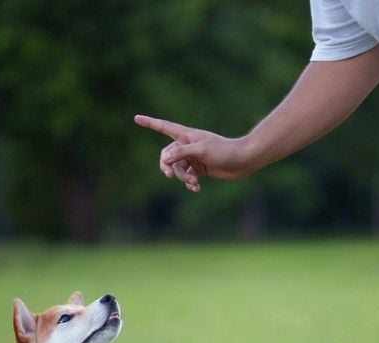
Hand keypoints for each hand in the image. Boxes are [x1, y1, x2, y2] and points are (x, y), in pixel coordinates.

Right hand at [134, 115, 254, 191]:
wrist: (242, 161)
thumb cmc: (224, 151)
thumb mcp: (200, 150)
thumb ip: (180, 153)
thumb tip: (163, 160)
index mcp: (186, 135)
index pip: (163, 127)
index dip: (149, 123)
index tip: (136, 118)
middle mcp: (188, 145)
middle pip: (167, 155)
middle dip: (167, 166)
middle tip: (168, 174)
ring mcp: (193, 157)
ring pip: (177, 169)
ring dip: (182, 177)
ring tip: (193, 182)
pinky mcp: (199, 169)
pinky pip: (187, 177)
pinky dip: (189, 183)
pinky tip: (196, 188)